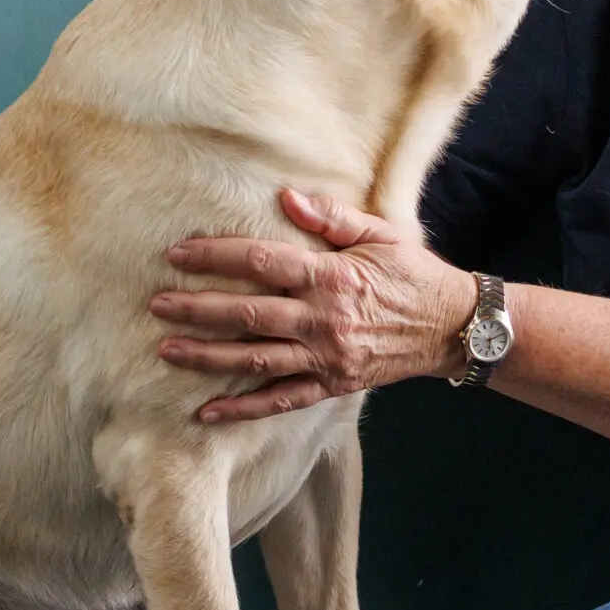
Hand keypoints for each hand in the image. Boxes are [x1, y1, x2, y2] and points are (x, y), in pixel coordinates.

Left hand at [152, 188, 478, 422]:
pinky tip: (207, 412)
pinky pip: (281, 401)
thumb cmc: (414, 275)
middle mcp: (325, 321)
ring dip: (209, 357)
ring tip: (167, 350)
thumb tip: (287, 197)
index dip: (217, 257)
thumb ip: (332, 218)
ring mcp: (327, 357)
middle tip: (157, 305)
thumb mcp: (381, 235)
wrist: (453, 328)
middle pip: (249, 315)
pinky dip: (243, 409)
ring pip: (257, 360)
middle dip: (198, 309)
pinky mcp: (331, 385)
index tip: (180, 254)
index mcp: (333, 277)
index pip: (263, 263)